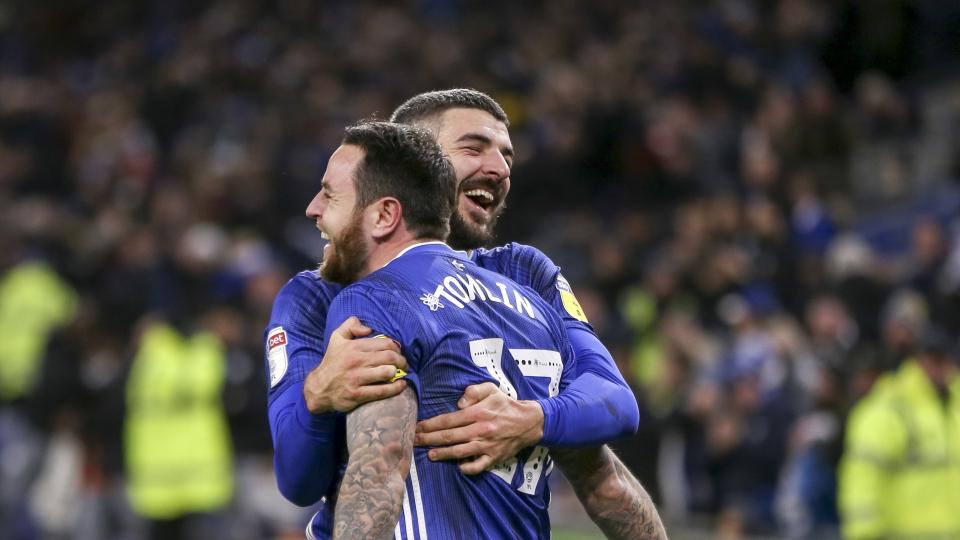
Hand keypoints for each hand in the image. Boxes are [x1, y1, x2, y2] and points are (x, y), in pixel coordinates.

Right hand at [303, 316, 407, 413]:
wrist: (318, 388)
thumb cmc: (332, 362)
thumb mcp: (336, 338)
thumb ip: (351, 326)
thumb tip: (369, 328)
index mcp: (354, 347)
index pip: (384, 343)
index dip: (396, 347)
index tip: (398, 352)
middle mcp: (356, 361)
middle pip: (389, 357)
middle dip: (401, 360)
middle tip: (404, 363)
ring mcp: (356, 379)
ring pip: (387, 372)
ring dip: (399, 372)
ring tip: (401, 372)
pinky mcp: (357, 395)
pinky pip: (382, 391)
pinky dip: (396, 388)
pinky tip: (401, 385)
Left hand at [414, 382, 543, 473]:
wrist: (529, 422)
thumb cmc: (506, 404)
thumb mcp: (491, 389)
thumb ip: (473, 392)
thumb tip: (458, 404)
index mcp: (477, 413)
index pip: (448, 420)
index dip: (430, 424)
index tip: (418, 427)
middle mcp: (480, 430)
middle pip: (448, 437)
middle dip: (428, 439)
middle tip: (414, 441)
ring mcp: (486, 446)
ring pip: (459, 452)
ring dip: (441, 454)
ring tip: (429, 454)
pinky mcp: (493, 458)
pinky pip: (476, 466)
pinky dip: (466, 468)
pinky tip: (457, 465)